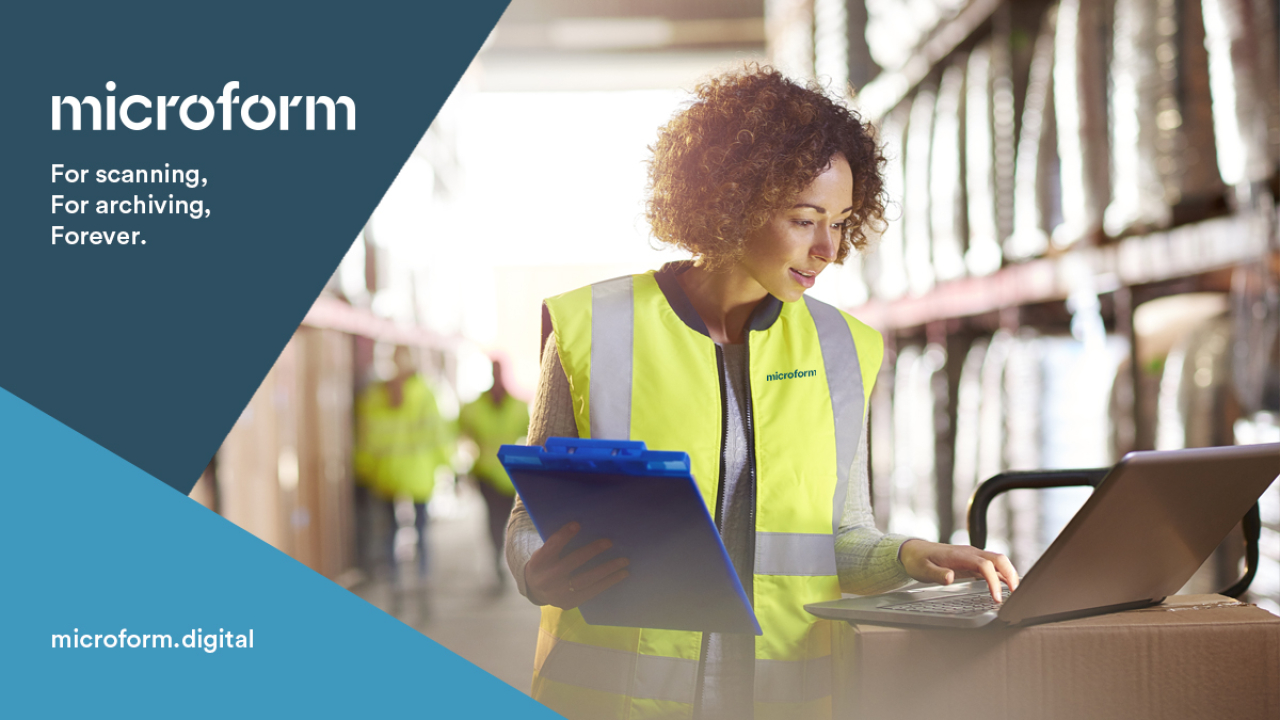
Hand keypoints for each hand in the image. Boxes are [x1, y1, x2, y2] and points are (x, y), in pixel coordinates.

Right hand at [524, 522, 630, 609]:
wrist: (535, 590)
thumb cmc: (546, 564)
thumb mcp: (544, 553)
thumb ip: (559, 544)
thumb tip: (585, 527)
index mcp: (539, 562)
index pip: (551, 547)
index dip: (563, 536)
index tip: (577, 524)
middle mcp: (547, 578)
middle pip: (571, 563)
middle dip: (591, 551)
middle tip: (609, 542)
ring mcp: (559, 593)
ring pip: (586, 579)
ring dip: (607, 569)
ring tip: (624, 561)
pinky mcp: (570, 602)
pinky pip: (592, 591)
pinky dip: (607, 582)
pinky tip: (620, 574)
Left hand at [898, 539, 1019, 602]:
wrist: (914, 551)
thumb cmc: (919, 560)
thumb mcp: (923, 570)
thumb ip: (936, 574)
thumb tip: (950, 577)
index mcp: (960, 555)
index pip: (984, 565)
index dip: (993, 581)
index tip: (996, 597)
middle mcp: (970, 553)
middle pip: (998, 559)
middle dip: (1010, 574)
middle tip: (1015, 593)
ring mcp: (973, 557)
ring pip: (998, 561)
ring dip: (1009, 574)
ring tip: (1015, 592)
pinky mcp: (973, 562)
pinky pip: (992, 566)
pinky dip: (1002, 575)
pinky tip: (1006, 586)